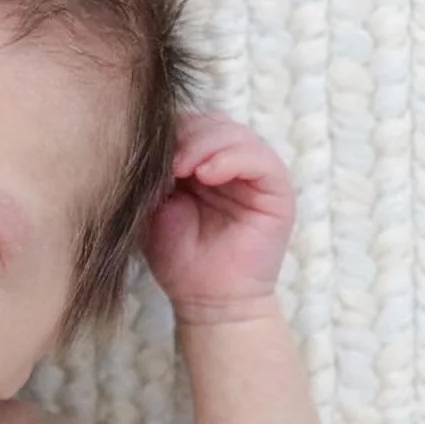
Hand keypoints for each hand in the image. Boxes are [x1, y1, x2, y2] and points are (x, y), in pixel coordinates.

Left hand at [142, 112, 295, 323]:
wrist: (206, 301)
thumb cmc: (180, 260)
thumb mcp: (156, 208)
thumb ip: (156, 173)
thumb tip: (150, 140)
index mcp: (205, 164)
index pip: (192, 125)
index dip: (171, 131)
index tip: (147, 153)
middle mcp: (233, 165)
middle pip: (213, 123)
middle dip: (187, 136)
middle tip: (166, 162)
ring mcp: (257, 175)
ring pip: (235, 134)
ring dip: (205, 145)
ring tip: (182, 170)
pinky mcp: (277, 190)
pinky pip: (260, 159)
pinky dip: (231, 159)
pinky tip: (207, 176)